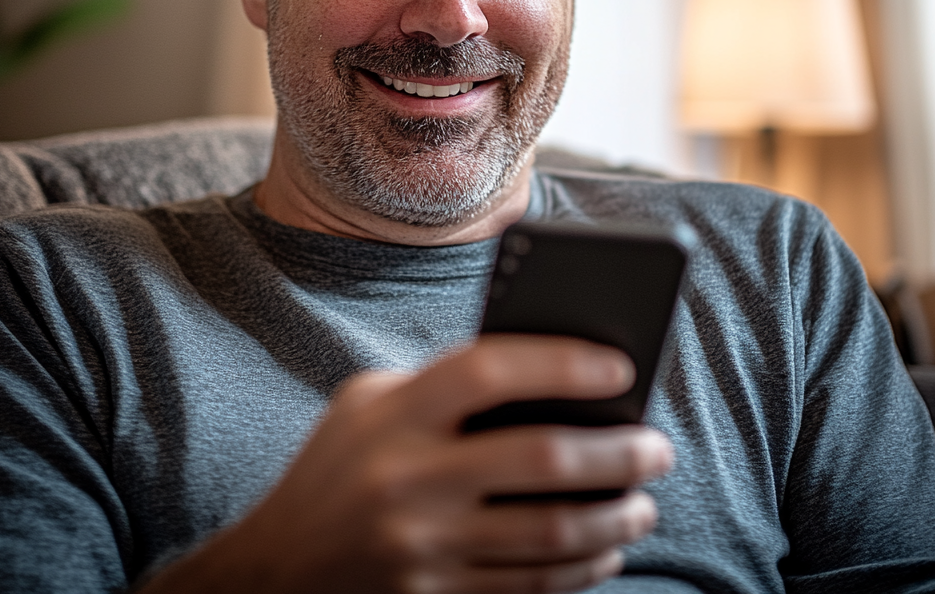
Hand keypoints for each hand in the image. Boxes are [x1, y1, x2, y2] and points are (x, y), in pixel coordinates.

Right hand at [141, 335, 673, 593]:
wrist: (277, 569)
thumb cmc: (335, 463)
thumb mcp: (371, 403)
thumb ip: (444, 386)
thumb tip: (547, 381)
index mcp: (394, 414)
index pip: (489, 372)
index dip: (561, 362)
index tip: (620, 367)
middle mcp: (410, 480)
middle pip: (540, 459)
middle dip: (616, 452)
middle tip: (657, 445)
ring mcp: (424, 548)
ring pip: (549, 535)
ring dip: (613, 516)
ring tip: (644, 498)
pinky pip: (529, 586)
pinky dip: (581, 568)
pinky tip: (605, 546)